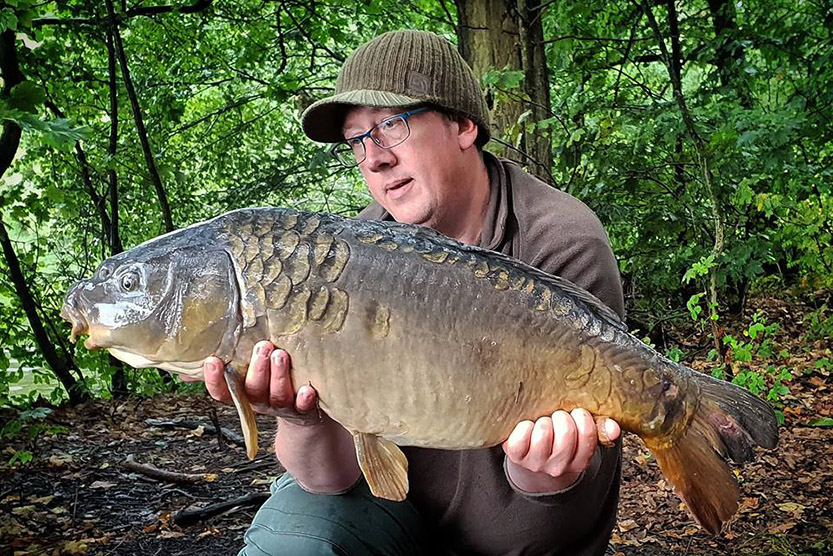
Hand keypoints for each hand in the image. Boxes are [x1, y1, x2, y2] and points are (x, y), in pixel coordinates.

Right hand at [202, 341, 321, 425]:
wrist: (302, 418)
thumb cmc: (270, 388)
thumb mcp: (244, 379)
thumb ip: (221, 371)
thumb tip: (183, 366)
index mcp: (243, 394)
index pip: (222, 392)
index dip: (215, 380)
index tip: (212, 361)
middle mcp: (260, 402)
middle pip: (253, 390)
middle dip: (257, 369)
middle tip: (262, 347)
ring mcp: (283, 407)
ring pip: (277, 395)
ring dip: (278, 377)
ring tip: (280, 355)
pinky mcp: (305, 410)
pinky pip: (304, 407)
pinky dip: (305, 399)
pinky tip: (307, 389)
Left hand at [502, 408, 620, 492]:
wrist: (529, 458)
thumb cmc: (558, 437)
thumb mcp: (580, 435)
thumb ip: (599, 428)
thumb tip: (614, 427)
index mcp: (579, 461)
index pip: (588, 436)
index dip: (582, 417)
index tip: (576, 411)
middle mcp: (558, 466)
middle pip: (566, 433)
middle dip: (562, 417)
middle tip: (558, 415)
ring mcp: (536, 463)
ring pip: (543, 434)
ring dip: (543, 421)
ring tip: (543, 420)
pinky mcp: (516, 456)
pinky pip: (520, 439)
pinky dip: (523, 427)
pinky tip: (527, 425)